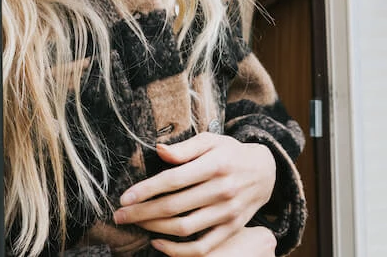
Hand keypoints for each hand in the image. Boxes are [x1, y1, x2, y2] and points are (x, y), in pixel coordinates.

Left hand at [113, 133, 276, 254]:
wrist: (265, 172)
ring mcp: (228, 212)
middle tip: (120, 215)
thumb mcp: (211, 141)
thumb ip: (184, 148)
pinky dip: (177, 251)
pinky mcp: (231, 229)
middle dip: (142, 212)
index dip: (146, 190)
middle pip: (174, 206)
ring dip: (154, 229)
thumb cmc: (230, 153)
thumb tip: (158, 151)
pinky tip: (158, 243)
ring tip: (136, 224)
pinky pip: (202, 248)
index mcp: (215, 164)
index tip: (124, 198)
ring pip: (184, 228)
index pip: (174, 180)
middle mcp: (222, 190)